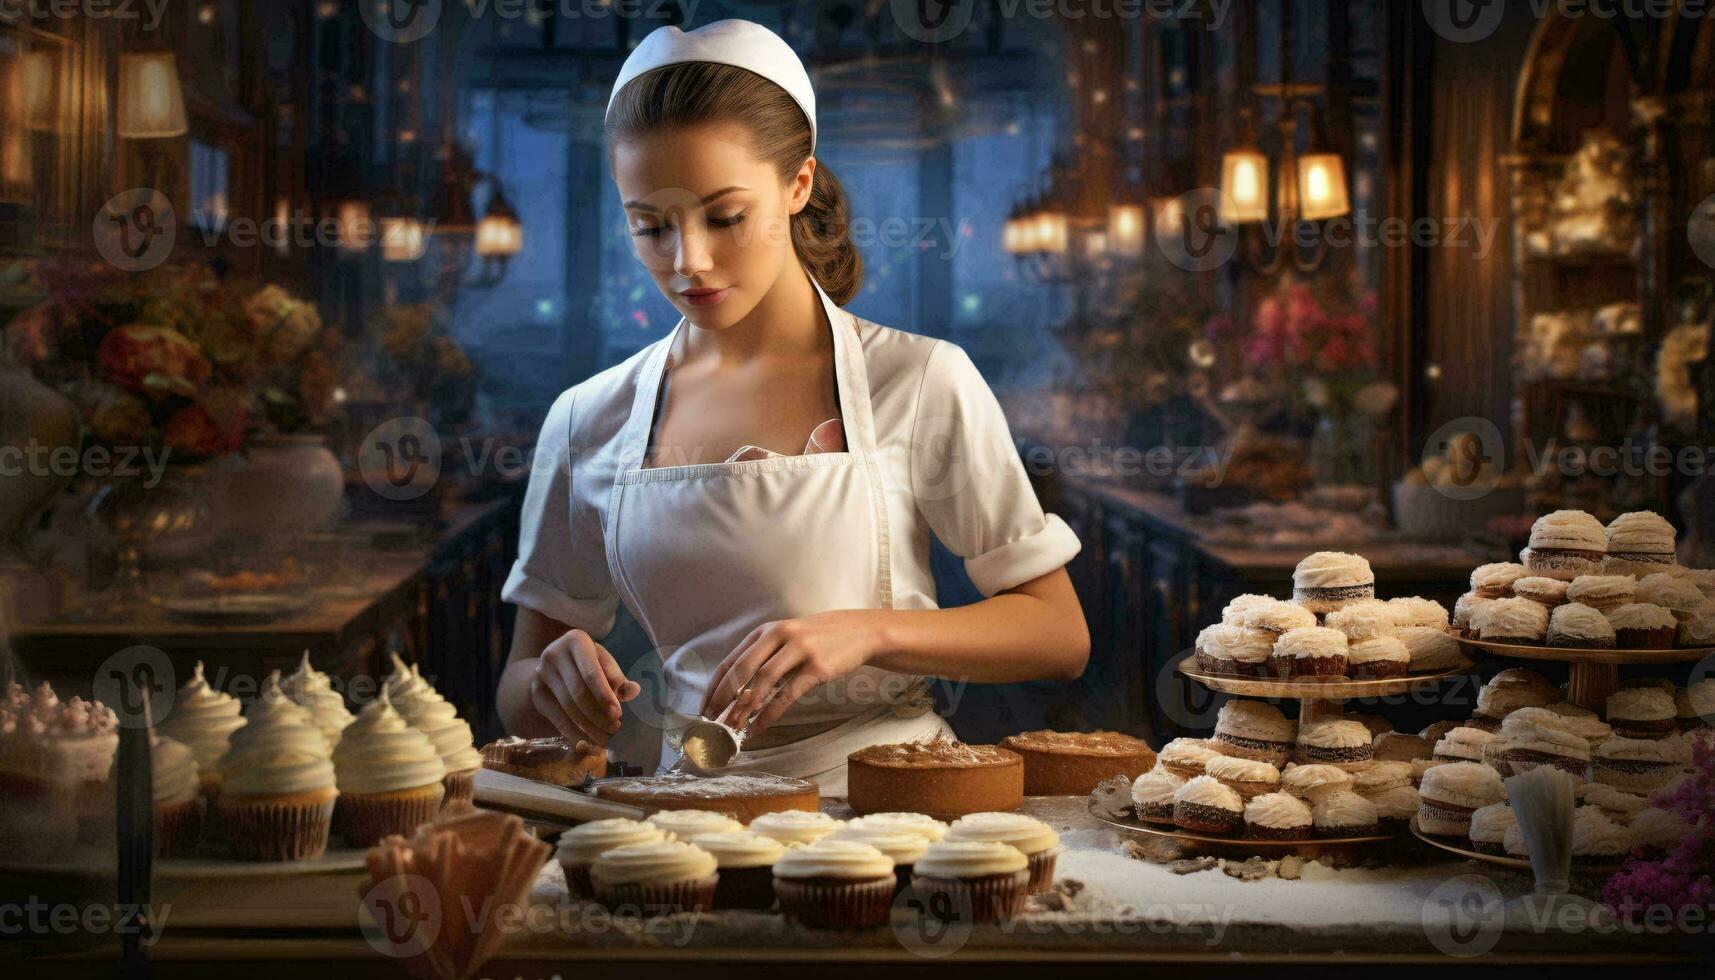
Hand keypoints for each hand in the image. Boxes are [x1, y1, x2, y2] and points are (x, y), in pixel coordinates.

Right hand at [529, 628, 640, 753]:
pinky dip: (573, 732)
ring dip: (588, 726)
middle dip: (598, 714)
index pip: (591, 672)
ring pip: (567, 707)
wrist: (557, 663)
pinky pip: (556, 717)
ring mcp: (541, 673)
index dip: (605, 695)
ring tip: (605, 738)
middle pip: (578, 692)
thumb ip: (617, 677)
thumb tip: (632, 691)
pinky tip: (587, 742)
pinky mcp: (536, 693)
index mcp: (576, 640)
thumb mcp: (604, 662)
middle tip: (614, 728)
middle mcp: (554, 654)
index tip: (618, 714)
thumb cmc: (589, 662)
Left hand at [697, 610, 881, 739]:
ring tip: (734, 729)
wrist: (861, 631)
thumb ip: (765, 657)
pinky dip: (769, 714)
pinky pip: (787, 695)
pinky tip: (760, 728)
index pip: (731, 660)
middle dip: (723, 699)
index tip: (704, 708)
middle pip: (742, 670)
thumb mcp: (788, 638)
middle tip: (711, 722)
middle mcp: (780, 636)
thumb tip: (737, 692)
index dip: (715, 687)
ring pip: (762, 683)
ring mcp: (799, 650)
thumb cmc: (820, 638)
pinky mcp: (817, 668)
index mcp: (767, 631)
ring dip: (744, 709)